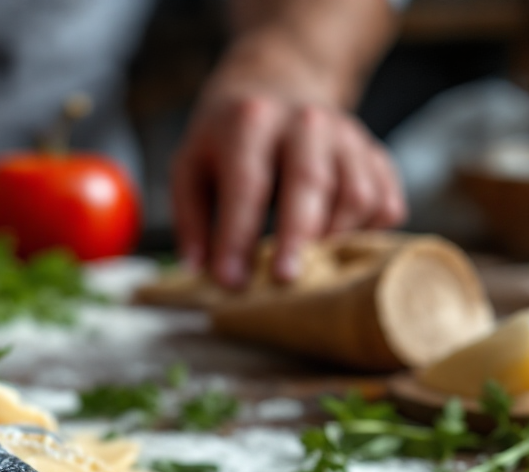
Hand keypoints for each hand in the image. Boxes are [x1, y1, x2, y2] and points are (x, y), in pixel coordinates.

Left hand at [171, 92, 405, 286]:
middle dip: (297, 238)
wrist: (278, 86)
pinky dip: (367, 233)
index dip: (238, 237)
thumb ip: (190, 220)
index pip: (247, 184)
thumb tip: (200, 272)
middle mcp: (305, 122)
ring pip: (357, 195)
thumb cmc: (227, 140)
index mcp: (250, 122)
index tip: (230, 281)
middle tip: (284, 281)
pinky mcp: (375, 155)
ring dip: (333, 240)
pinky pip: (385, 203)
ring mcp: (347, 136)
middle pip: (310, 182)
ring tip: (307, 266)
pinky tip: (336, 247)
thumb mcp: (190, 167)